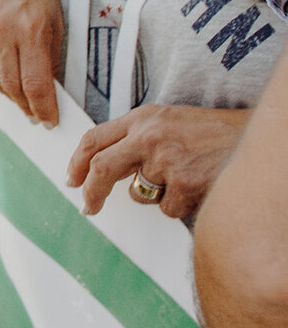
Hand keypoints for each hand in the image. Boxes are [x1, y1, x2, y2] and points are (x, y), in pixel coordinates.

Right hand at [0, 0, 65, 125]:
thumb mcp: (53, 16)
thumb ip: (50, 53)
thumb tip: (47, 89)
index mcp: (30, 27)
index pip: (35, 83)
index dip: (43, 108)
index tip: (49, 120)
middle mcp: (0, 28)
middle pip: (10, 84)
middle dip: (25, 104)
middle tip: (33, 114)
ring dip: (4, 92)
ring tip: (16, 96)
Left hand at [69, 103, 252, 217]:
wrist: (256, 139)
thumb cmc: (213, 133)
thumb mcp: (169, 122)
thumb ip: (137, 138)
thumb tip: (107, 167)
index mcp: (143, 118)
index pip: (95, 139)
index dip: (77, 162)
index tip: (72, 179)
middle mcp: (149, 137)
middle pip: (102, 168)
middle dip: (91, 192)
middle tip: (88, 207)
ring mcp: (166, 161)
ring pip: (140, 194)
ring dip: (156, 196)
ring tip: (184, 179)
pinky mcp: (184, 184)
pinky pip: (168, 208)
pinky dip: (180, 205)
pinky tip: (198, 188)